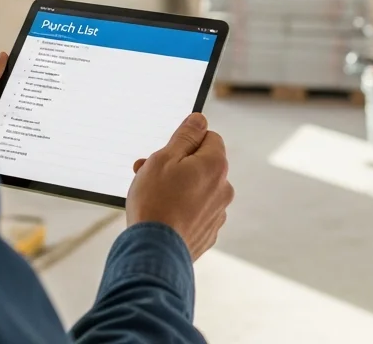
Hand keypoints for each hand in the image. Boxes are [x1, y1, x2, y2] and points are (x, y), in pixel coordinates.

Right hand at [126, 113, 233, 259]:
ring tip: (151, 197)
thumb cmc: (155, 203)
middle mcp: (223, 189)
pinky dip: (181, 210)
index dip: (186, 141)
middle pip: (203, 165)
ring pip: (198, 190)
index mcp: (216, 166)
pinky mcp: (208, 233)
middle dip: (178, 165)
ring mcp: (218, 213)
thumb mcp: (164, 158)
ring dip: (178, 188)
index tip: (167, 152)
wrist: (154, 252)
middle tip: (148, 173)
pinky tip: (162, 217)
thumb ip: (185, 136)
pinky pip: (196, 212)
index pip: (209, 137)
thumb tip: (200, 120)